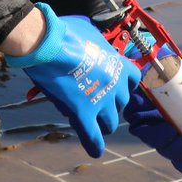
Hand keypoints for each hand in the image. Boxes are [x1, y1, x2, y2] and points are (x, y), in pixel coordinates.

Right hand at [6, 4, 139, 157]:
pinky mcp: (82, 114)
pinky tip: (94, 150)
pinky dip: (94, 145)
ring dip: (102, 124)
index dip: (125, 84)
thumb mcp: (89, 30)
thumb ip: (95, 43)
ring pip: (109, 123)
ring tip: (93, 124)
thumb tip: (90, 42)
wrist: (47, 44)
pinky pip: (92, 136)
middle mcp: (114, 84)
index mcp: (117, 63)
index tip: (118, 87)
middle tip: (96, 102)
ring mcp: (100, 101)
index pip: (134, 78)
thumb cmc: (64, 32)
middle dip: (111, 104)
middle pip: (121, 103)